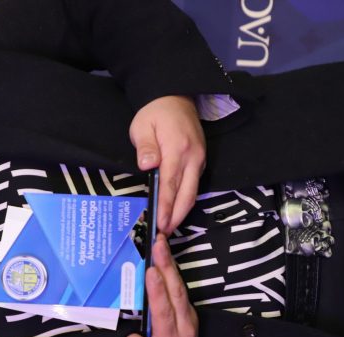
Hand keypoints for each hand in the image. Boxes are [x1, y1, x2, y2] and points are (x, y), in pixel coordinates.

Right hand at [119, 234, 197, 336]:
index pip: (164, 312)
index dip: (157, 291)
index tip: (151, 271)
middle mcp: (184, 328)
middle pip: (176, 293)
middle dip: (167, 266)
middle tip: (158, 244)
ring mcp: (189, 319)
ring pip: (180, 288)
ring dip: (170, 265)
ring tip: (161, 244)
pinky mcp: (188, 314)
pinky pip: (180, 291)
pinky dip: (172, 273)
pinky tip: (163, 259)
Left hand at [129, 95, 205, 233]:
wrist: (175, 97)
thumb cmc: (155, 112)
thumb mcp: (142, 126)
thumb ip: (145, 147)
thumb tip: (148, 165)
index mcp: (178, 149)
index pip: (170, 184)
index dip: (165, 206)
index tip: (160, 223)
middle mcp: (193, 157)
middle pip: (187, 194)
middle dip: (176, 216)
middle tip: (164, 233)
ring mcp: (200, 159)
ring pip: (193, 192)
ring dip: (182, 211)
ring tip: (169, 227)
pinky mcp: (200, 161)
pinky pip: (194, 185)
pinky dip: (185, 200)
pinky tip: (176, 210)